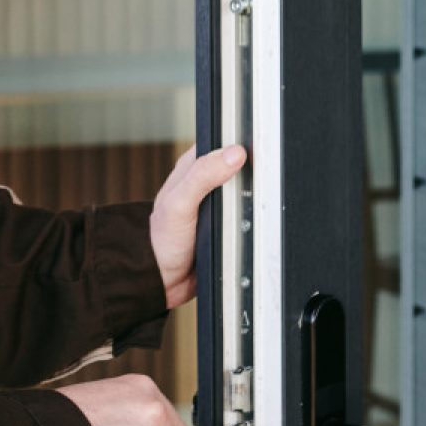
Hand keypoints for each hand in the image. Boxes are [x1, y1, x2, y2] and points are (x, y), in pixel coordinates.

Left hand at [148, 144, 246, 308]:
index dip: (242, 143)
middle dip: (254, 175)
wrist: (163, 281)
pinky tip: (256, 224)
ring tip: (262, 206)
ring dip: (256, 200)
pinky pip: (248, 218)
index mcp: (192, 168)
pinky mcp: (227, 225)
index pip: (223, 144)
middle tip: (264, 183)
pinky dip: (253, 221)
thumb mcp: (179, 203)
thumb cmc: (161, 241)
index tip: (260, 149)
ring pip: (248, 194)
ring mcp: (218, 205)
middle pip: (241, 169)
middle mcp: (206, 183)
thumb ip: (203, 175)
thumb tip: (234, 154)